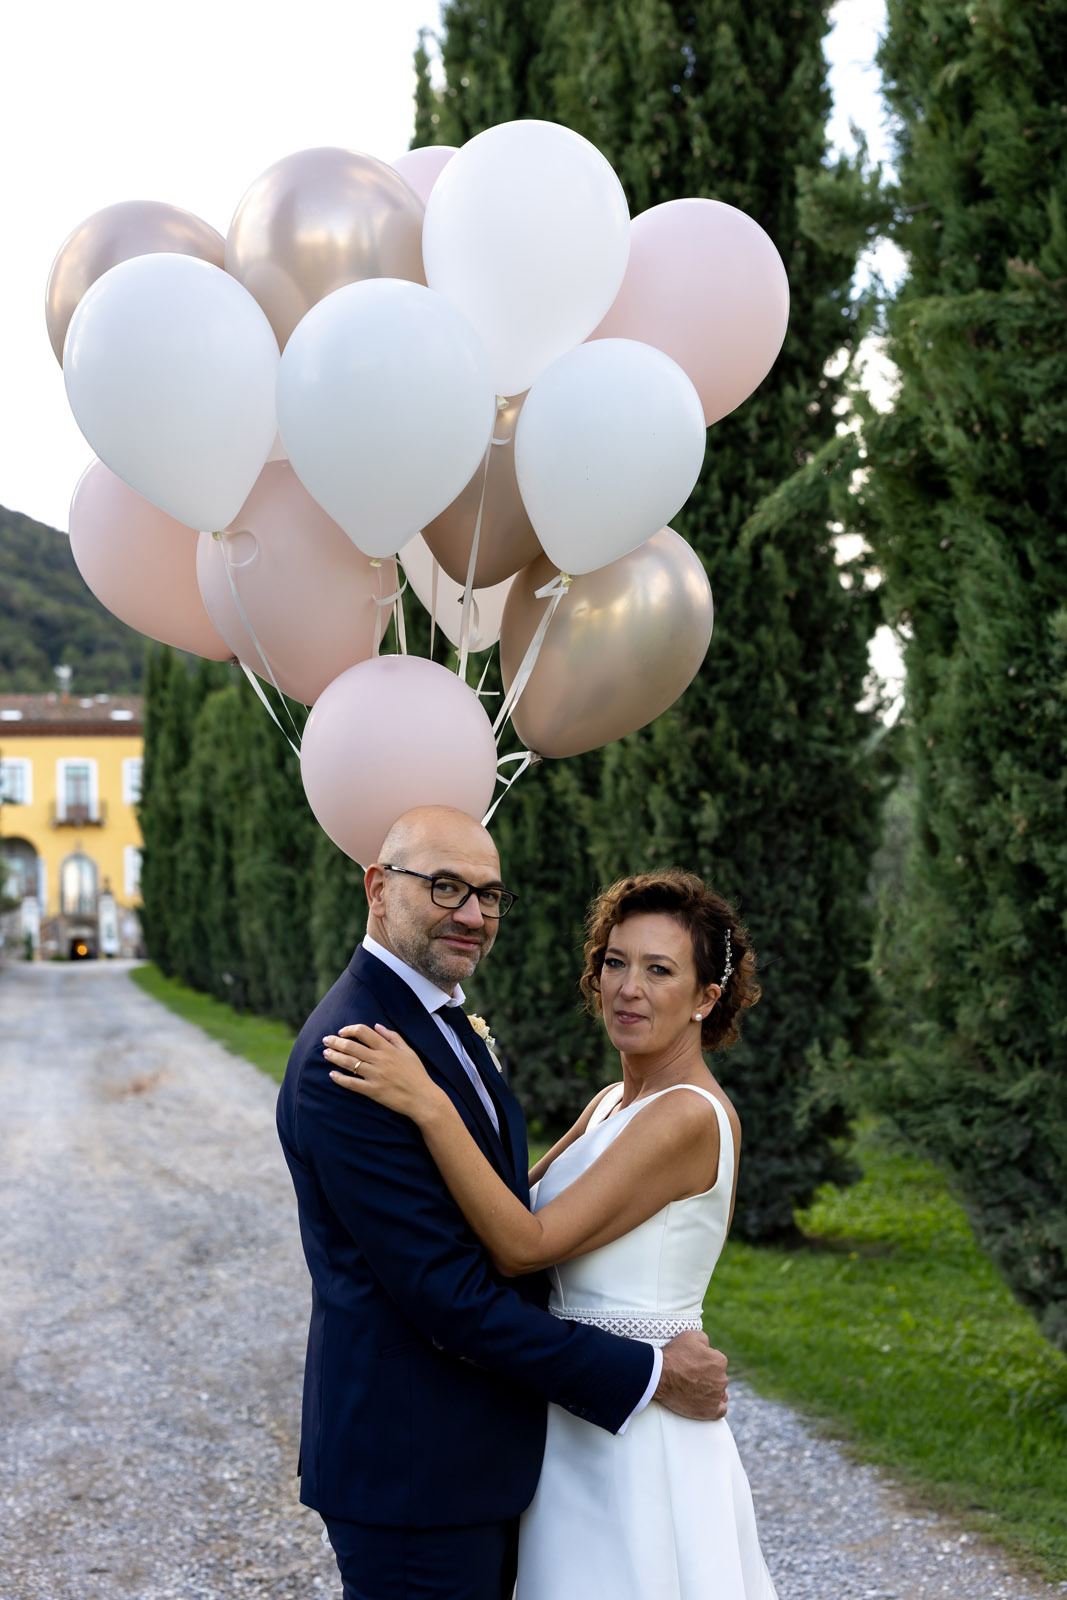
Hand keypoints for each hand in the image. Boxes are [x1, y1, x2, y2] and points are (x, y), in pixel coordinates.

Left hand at [324, 1024, 446, 1124]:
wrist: (423, 1098)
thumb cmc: (417, 1074)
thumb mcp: (408, 1051)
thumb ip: (393, 1037)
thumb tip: (377, 1026)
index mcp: (388, 1049)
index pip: (364, 1032)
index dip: (350, 1030)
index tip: (341, 1032)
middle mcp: (380, 1060)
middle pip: (352, 1047)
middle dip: (336, 1042)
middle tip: (325, 1040)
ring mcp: (376, 1076)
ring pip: (349, 1063)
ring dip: (334, 1057)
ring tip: (325, 1054)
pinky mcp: (373, 1091)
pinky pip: (352, 1084)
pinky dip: (340, 1079)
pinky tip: (332, 1075)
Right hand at [654, 1330, 727, 1420]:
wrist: (659, 1375)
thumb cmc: (674, 1355)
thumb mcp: (691, 1336)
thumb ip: (705, 1340)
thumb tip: (709, 1348)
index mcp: (720, 1361)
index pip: (717, 1362)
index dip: (705, 1362)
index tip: (694, 1364)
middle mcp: (722, 1379)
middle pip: (718, 1378)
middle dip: (708, 1377)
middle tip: (692, 1376)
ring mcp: (716, 1397)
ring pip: (718, 1393)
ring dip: (710, 1391)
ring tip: (694, 1389)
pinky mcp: (709, 1411)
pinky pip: (720, 1411)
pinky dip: (715, 1407)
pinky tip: (707, 1403)